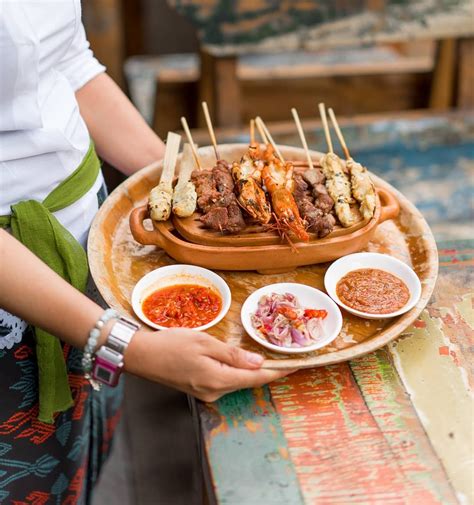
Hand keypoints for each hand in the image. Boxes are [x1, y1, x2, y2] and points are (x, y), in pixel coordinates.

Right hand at [124, 329, 295, 401]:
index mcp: (217, 379)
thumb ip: (233, 355)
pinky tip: (244, 364)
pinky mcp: (201, 390)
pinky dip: (239, 373)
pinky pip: (227, 382)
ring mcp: (207, 394)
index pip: (256, 377)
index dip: (278, 371)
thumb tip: (259, 362)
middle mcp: (215, 392)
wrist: (143, 356)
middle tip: (289, 359)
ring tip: (272, 359)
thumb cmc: (171, 344)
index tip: (297, 366)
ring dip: (254, 372)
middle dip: (269, 371)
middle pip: (249, 381)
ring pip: (238, 382)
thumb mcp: (204, 343)